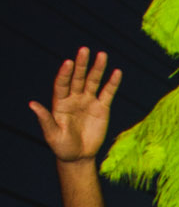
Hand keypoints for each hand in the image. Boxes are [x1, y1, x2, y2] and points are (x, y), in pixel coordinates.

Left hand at [30, 48, 121, 162]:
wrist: (79, 157)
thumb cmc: (62, 147)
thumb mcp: (52, 135)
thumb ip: (45, 119)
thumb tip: (32, 104)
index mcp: (60, 103)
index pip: (62, 84)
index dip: (65, 74)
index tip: (68, 63)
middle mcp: (74, 98)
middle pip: (78, 78)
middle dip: (81, 64)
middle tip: (84, 49)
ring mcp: (88, 101)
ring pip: (93, 81)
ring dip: (97, 68)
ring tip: (102, 55)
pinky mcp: (102, 108)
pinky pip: (108, 93)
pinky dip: (112, 83)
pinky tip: (117, 72)